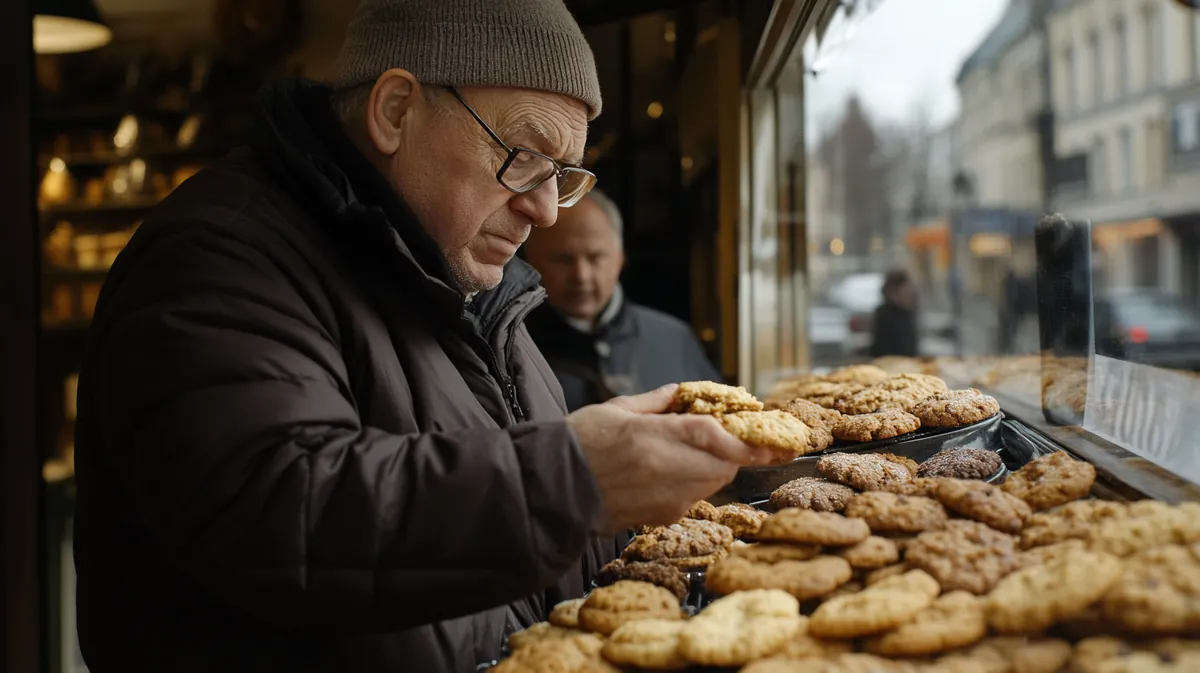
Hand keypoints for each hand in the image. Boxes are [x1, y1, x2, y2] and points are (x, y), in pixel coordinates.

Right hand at [566, 385, 773, 531]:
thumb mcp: (616, 409)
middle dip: (731, 451)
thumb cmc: (578, 444)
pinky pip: (693, 497)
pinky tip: (668, 473)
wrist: (553, 491)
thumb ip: (656, 401)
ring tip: (690, 452)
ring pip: (713, 482)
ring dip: (714, 466)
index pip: (718, 439)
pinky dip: (693, 483)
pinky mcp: (660, 516)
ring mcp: (666, 498)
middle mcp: (667, 470)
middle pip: (725, 464)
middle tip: (728, 437)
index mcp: (655, 437)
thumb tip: (681, 392)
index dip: (749, 441)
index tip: (770, 441)